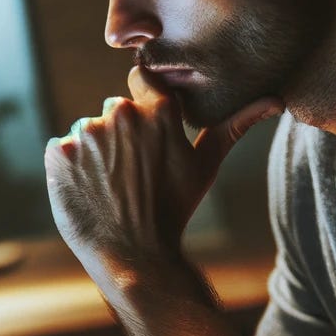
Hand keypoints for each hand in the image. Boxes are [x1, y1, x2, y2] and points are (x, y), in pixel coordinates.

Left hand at [45, 66, 280, 276]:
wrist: (134, 256)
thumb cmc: (173, 210)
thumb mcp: (205, 166)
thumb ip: (233, 125)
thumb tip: (275, 99)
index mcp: (158, 112)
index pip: (141, 80)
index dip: (142, 103)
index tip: (144, 131)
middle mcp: (121, 115)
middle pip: (114, 111)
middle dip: (120, 135)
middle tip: (131, 173)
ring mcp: (88, 133)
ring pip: (88, 132)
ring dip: (94, 153)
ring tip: (110, 186)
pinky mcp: (60, 153)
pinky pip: (62, 150)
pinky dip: (69, 168)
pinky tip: (87, 190)